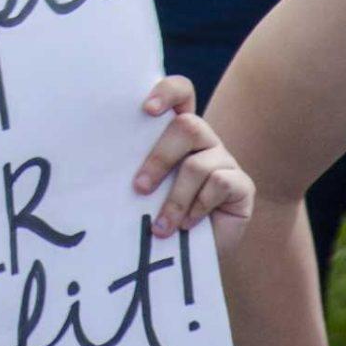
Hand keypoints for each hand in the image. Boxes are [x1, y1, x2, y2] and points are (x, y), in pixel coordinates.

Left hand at [132, 73, 253, 257]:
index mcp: (178, 131)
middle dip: (159, 158)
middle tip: (139, 188)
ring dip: (175, 199)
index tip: (147, 109)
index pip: (181, 92)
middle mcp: (204, 139)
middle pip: (188, 126)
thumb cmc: (160, 213)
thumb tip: (103, 162)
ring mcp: (225, 160)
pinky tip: (186, 226)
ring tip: (161, 226)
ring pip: (198, 164)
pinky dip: (197, 207)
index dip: (167, 91)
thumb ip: (136, 166)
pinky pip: (218, 184)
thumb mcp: (145, 187)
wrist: (189, 253)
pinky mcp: (242, 185)